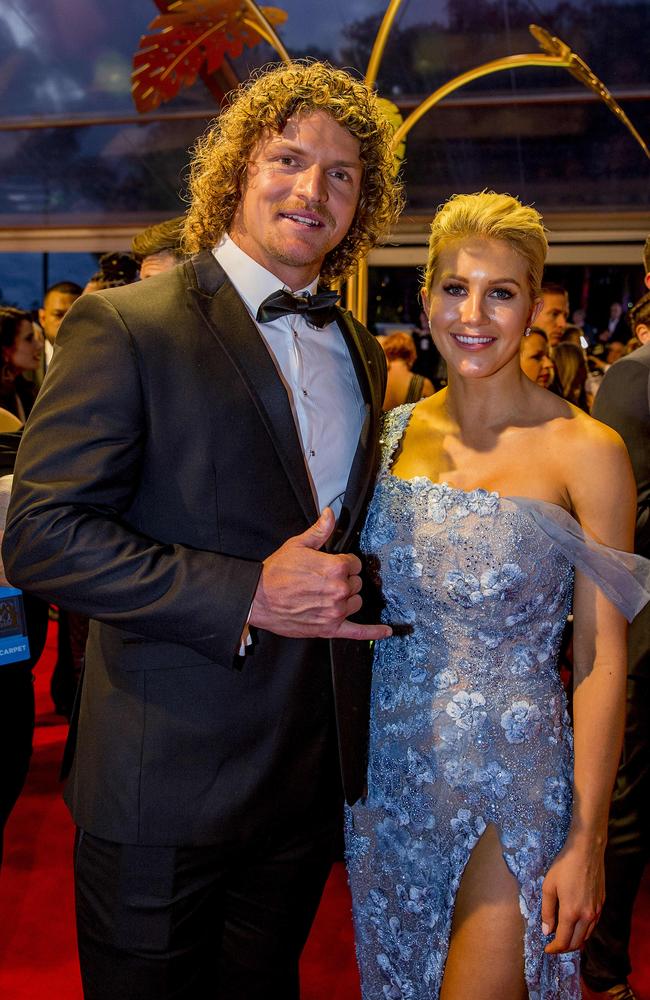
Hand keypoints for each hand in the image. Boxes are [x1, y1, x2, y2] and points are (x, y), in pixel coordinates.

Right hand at [249, 507, 391, 641]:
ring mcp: (335, 611)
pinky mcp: (329, 629)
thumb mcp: (297, 545)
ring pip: (356, 603)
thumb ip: (320, 531)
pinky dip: (373, 631)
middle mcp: (339, 590)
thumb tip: (330, 514)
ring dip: (347, 599)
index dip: (344, 563)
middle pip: (356, 584)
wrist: (257, 598)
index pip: (355, 564)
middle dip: (344, 581)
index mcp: (335, 568)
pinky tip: (385, 630)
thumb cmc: (275, 572)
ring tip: (328, 596)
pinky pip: (358, 632)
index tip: (333, 564)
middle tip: (324, 580)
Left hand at [541, 838, 603, 953]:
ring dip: (575, 941)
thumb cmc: (564, 866)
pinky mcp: (602, 904)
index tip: (546, 949)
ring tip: (564, 937)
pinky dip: (584, 931)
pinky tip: (576, 925)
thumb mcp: (549, 886)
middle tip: (554, 945)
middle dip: (565, 948)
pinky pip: (593, 925)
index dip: (554, 948)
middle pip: (577, 942)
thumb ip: (547, 911)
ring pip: (587, 935)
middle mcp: (587, 916)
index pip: (564, 941)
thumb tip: (547, 931)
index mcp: (571, 913)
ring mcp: (596, 910)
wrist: (586, 851)